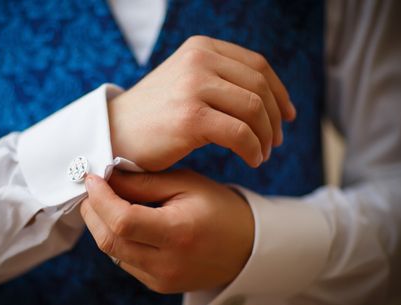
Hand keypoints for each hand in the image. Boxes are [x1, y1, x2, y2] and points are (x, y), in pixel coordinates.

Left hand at [80, 170, 254, 292]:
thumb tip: (105, 178)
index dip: (100, 199)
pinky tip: (123, 222)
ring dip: (101, 226)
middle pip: (110, 241)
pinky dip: (117, 239)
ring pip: (112, 253)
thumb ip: (143, 183)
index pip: (123, 221)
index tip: (92, 178)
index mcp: (178, 233)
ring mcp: (161, 280)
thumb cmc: (218, 208)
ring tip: (105, 201)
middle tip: (92, 189)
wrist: (246, 246)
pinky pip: (125, 261)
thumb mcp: (185, 184)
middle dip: (93, 212)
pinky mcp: (158, 285)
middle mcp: (167, 263)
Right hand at [109, 35, 295, 170]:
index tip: (288, 116)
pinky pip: (240, 134)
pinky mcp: (191, 117)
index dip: (280, 92)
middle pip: (260, 87)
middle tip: (277, 141)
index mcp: (200, 48)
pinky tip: (253, 160)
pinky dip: (253, 149)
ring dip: (266, 136)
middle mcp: (199, 60)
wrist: (113, 133)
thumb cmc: (152, 115)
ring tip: (263, 153)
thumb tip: (265, 98)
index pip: (257, 65)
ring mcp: (194, 86)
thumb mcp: (185, 82)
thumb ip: (218, 80)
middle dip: (276, 118)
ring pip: (254, 109)